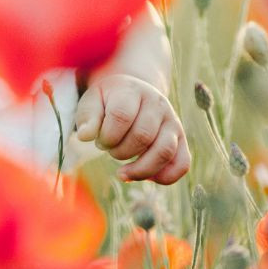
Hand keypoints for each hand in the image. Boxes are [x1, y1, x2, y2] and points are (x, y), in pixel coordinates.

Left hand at [74, 73, 189, 183]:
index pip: (121, 116)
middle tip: (109, 149)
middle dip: (119, 152)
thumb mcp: (92, 101)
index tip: (99, 140)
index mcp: (132, 90)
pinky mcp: (180, 139)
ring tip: (123, 172)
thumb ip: (87, 117)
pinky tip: (146, 178)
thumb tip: (85, 136)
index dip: (107, 135)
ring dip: (140, 169)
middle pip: (142, 136)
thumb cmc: (108, 101)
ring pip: (164, 151)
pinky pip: (182, 163)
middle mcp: (157, 103)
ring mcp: (172, 121)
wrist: (132, 92)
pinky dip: (165, 177)